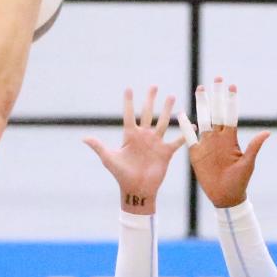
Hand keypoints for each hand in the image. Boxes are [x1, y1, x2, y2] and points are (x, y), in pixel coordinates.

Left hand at [84, 87, 184, 213]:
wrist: (137, 190)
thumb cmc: (122, 176)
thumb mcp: (109, 159)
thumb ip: (98, 147)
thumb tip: (84, 138)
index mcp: (130, 137)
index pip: (129, 115)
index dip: (128, 103)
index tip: (128, 88)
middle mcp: (144, 137)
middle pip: (148, 114)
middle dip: (150, 100)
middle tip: (154, 86)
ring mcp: (156, 144)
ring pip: (163, 122)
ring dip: (167, 110)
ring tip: (171, 96)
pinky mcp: (166, 152)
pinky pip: (177, 141)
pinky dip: (185, 134)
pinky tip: (192, 125)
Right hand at [178, 78, 268, 207]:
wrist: (226, 196)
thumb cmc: (240, 181)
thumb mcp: (248, 164)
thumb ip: (254, 147)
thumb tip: (267, 132)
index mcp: (231, 138)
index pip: (231, 115)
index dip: (231, 101)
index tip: (232, 86)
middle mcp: (218, 137)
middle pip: (217, 112)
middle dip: (217, 95)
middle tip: (217, 78)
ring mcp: (207, 144)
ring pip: (203, 119)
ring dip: (202, 104)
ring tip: (200, 88)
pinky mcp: (196, 153)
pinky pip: (189, 137)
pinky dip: (186, 126)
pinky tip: (181, 114)